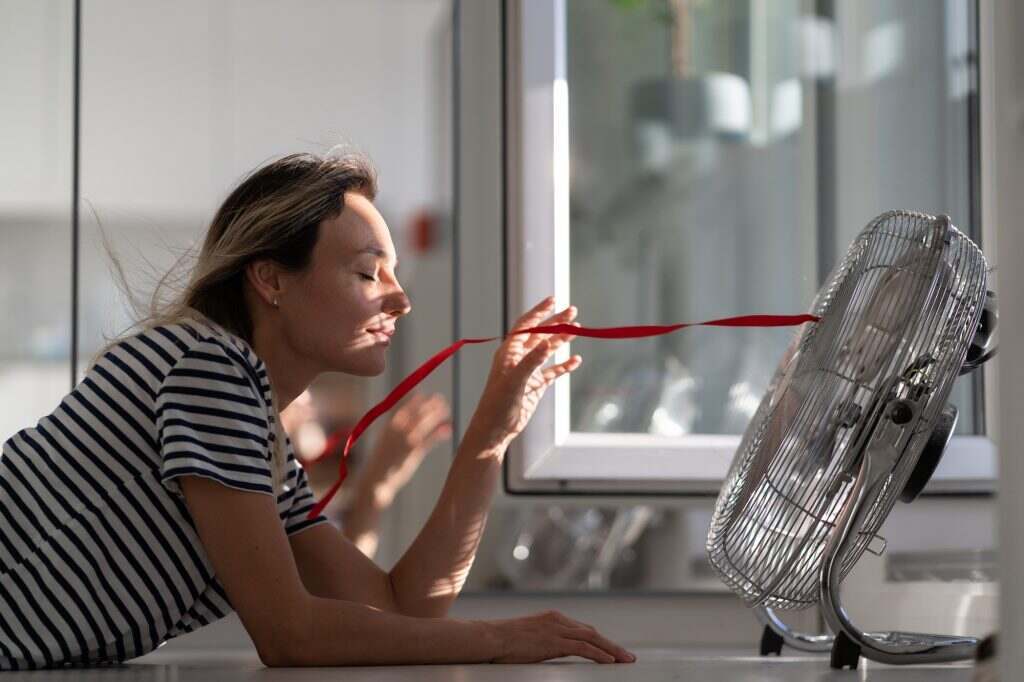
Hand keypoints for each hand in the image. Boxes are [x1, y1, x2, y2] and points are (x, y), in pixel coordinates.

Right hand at [359, 391, 451, 505]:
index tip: (425, 395)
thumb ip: (395, 428)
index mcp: (389, 426)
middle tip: (440, 399)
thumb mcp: (385, 440)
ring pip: (423, 423)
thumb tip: (404, 418)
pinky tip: (447, 430)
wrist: (376, 479)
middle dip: (430, 404)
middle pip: (417, 412)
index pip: (404, 407)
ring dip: (436, 415)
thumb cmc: (382, 460)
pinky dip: (438, 434)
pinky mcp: (413, 453)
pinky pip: (428, 440)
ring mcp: (405, 440)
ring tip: (446, 410)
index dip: (417, 400)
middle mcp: (397, 430)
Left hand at [467, 296, 581, 449]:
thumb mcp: (515, 381)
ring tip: (578, 329)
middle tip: (573, 311)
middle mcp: (518, 358)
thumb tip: (547, 342)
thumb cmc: (498, 404)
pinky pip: (553, 371)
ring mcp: (528, 372)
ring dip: (561, 340)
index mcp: (508, 352)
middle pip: (540, 334)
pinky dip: (564, 365)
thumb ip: (531, 361)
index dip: (539, 312)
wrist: (494, 429)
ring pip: (547, 350)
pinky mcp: (536, 386)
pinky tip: (576, 360)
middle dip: (555, 322)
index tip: (554, 299)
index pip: (525, 325)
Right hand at [479, 610, 634, 663]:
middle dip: (611, 645)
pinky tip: (609, 662)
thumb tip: (550, 650)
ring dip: (611, 650)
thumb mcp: (528, 637)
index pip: (583, 629)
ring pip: (592, 639)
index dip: (600, 640)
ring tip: (625, 660)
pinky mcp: (554, 641)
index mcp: (552, 618)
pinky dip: (598, 654)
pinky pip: (583, 648)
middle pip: (592, 632)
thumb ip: (544, 640)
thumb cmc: (503, 641)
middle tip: (627, 656)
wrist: (490, 637)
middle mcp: (557, 620)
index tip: (612, 650)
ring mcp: (557, 629)